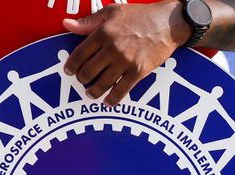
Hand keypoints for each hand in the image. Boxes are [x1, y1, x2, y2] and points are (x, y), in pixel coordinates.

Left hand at [63, 0, 190, 105]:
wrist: (167, 23)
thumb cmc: (140, 15)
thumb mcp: (111, 12)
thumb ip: (88, 22)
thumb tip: (66, 24)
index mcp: (103, 33)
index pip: (79, 54)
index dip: (71, 65)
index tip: (68, 71)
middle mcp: (112, 48)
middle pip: (88, 71)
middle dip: (82, 79)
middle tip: (82, 81)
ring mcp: (126, 61)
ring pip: (102, 83)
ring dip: (93, 91)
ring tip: (91, 93)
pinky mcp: (138, 71)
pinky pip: (121, 90)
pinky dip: (112, 99)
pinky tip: (108, 102)